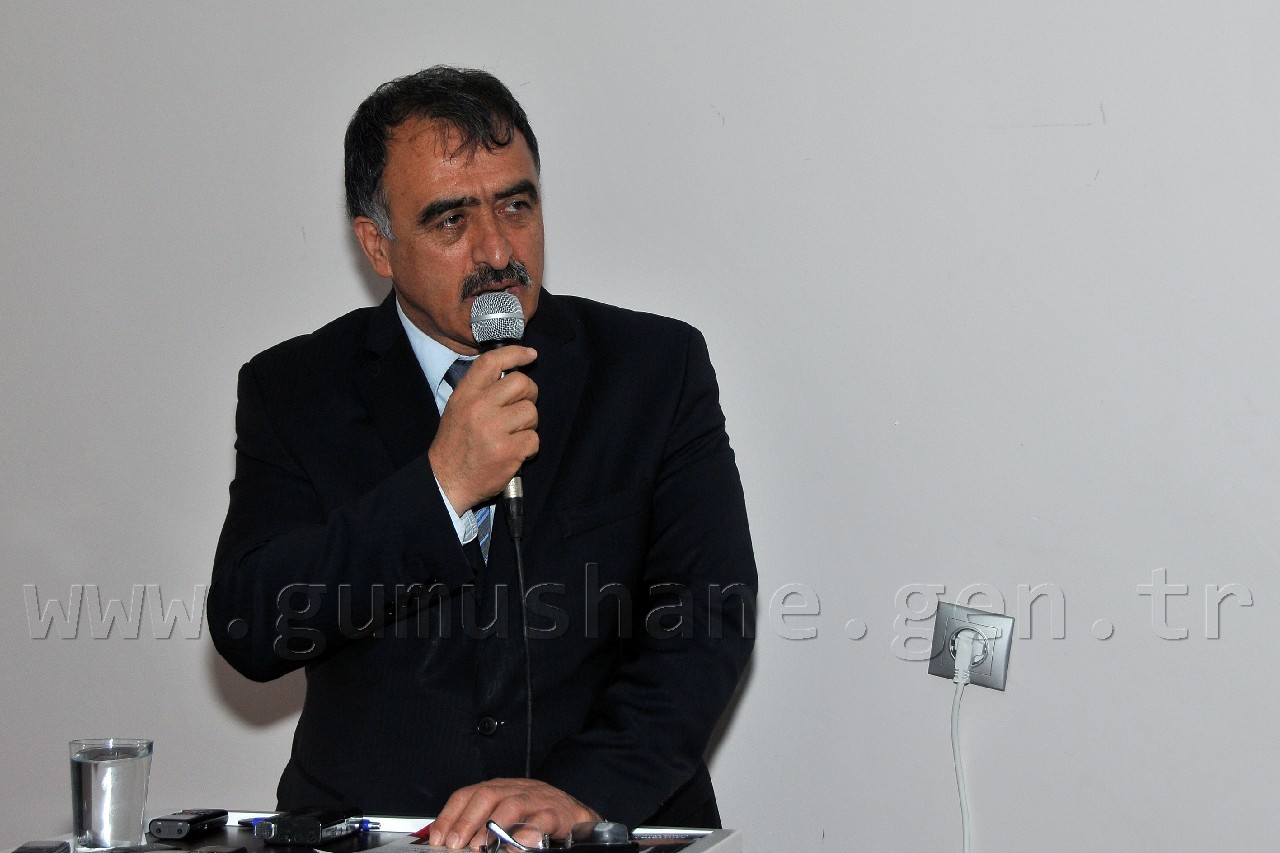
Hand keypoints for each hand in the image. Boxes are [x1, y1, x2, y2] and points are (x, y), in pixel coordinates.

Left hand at [428, 777, 599, 849]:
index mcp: (500, 789)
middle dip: (466, 821)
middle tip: (456, 845)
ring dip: (493, 826)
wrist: (577, 815)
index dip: (450, 815)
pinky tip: (517, 845)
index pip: (468, 794)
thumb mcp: (505, 816)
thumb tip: (449, 840)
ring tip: (481, 847)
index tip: (437, 837)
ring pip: (512, 803)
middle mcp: (516, 790)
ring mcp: (537, 800)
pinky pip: (542, 820)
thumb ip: (480, 825)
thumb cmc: (538, 816)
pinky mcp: (557, 814)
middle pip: (486, 795)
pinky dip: (528, 833)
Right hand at [430, 346, 538, 512]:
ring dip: (528, 424)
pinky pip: (534, 439)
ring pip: (531, 412)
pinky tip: (513, 452)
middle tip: (520, 408)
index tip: (529, 355)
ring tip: (512, 435)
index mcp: (465, 395)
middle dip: (529, 394)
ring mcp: (494, 430)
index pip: (492, 362)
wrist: (446, 481)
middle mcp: (479, 408)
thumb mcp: (458, 408)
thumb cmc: (456, 444)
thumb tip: (511, 374)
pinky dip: (528, 447)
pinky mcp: (508, 452)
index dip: (515, 353)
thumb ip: (481, 390)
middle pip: (522, 383)